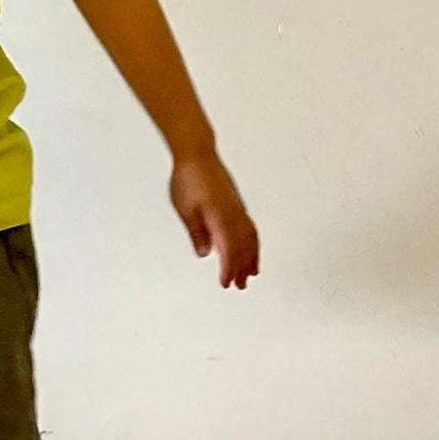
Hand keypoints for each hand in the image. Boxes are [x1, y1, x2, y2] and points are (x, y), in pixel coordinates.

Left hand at [169, 153, 259, 288]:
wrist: (197, 154)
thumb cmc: (189, 177)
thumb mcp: (186, 209)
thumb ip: (197, 232)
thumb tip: (205, 252)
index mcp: (220, 216)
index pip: (228, 249)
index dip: (229, 268)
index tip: (227, 282)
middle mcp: (233, 213)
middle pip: (243, 246)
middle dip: (242, 268)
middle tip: (240, 285)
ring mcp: (237, 208)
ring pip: (250, 237)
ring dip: (251, 257)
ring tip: (251, 272)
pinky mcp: (237, 203)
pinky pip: (250, 227)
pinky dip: (252, 242)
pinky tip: (250, 247)